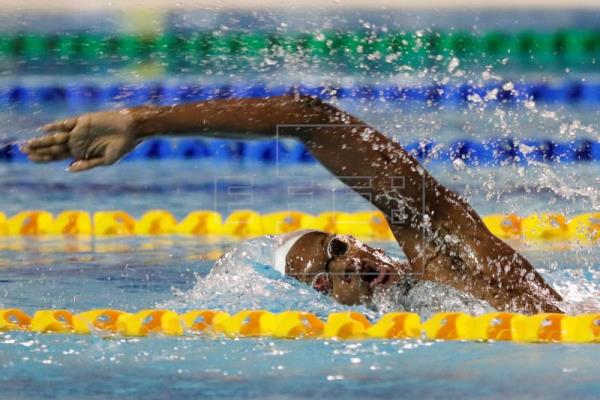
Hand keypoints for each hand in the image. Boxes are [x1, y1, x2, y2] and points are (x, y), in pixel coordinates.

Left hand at [22, 110, 138, 171]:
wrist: (132, 129)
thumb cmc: (122, 147)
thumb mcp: (106, 160)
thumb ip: (88, 164)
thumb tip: (69, 168)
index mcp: (82, 152)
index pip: (59, 156)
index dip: (45, 158)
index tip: (31, 160)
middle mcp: (78, 142)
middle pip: (54, 147)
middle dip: (39, 148)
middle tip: (23, 150)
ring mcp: (79, 131)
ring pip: (57, 136)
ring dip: (44, 140)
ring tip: (29, 143)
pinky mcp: (83, 121)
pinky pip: (67, 123)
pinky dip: (56, 126)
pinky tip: (44, 129)